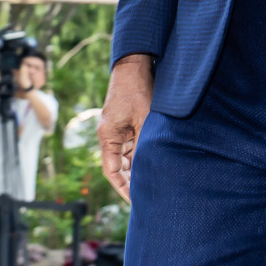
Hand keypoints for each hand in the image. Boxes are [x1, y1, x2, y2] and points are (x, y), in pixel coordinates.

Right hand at [99, 55, 154, 201]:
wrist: (135, 64)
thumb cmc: (138, 91)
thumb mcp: (145, 121)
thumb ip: (144, 147)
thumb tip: (150, 170)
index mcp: (108, 137)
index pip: (112, 171)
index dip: (123, 188)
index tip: (136, 201)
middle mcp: (110, 134)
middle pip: (119, 165)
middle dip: (132, 180)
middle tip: (150, 195)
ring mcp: (118, 128)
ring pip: (127, 155)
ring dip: (139, 167)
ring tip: (156, 181)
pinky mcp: (127, 121)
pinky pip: (132, 143)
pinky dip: (142, 153)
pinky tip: (156, 160)